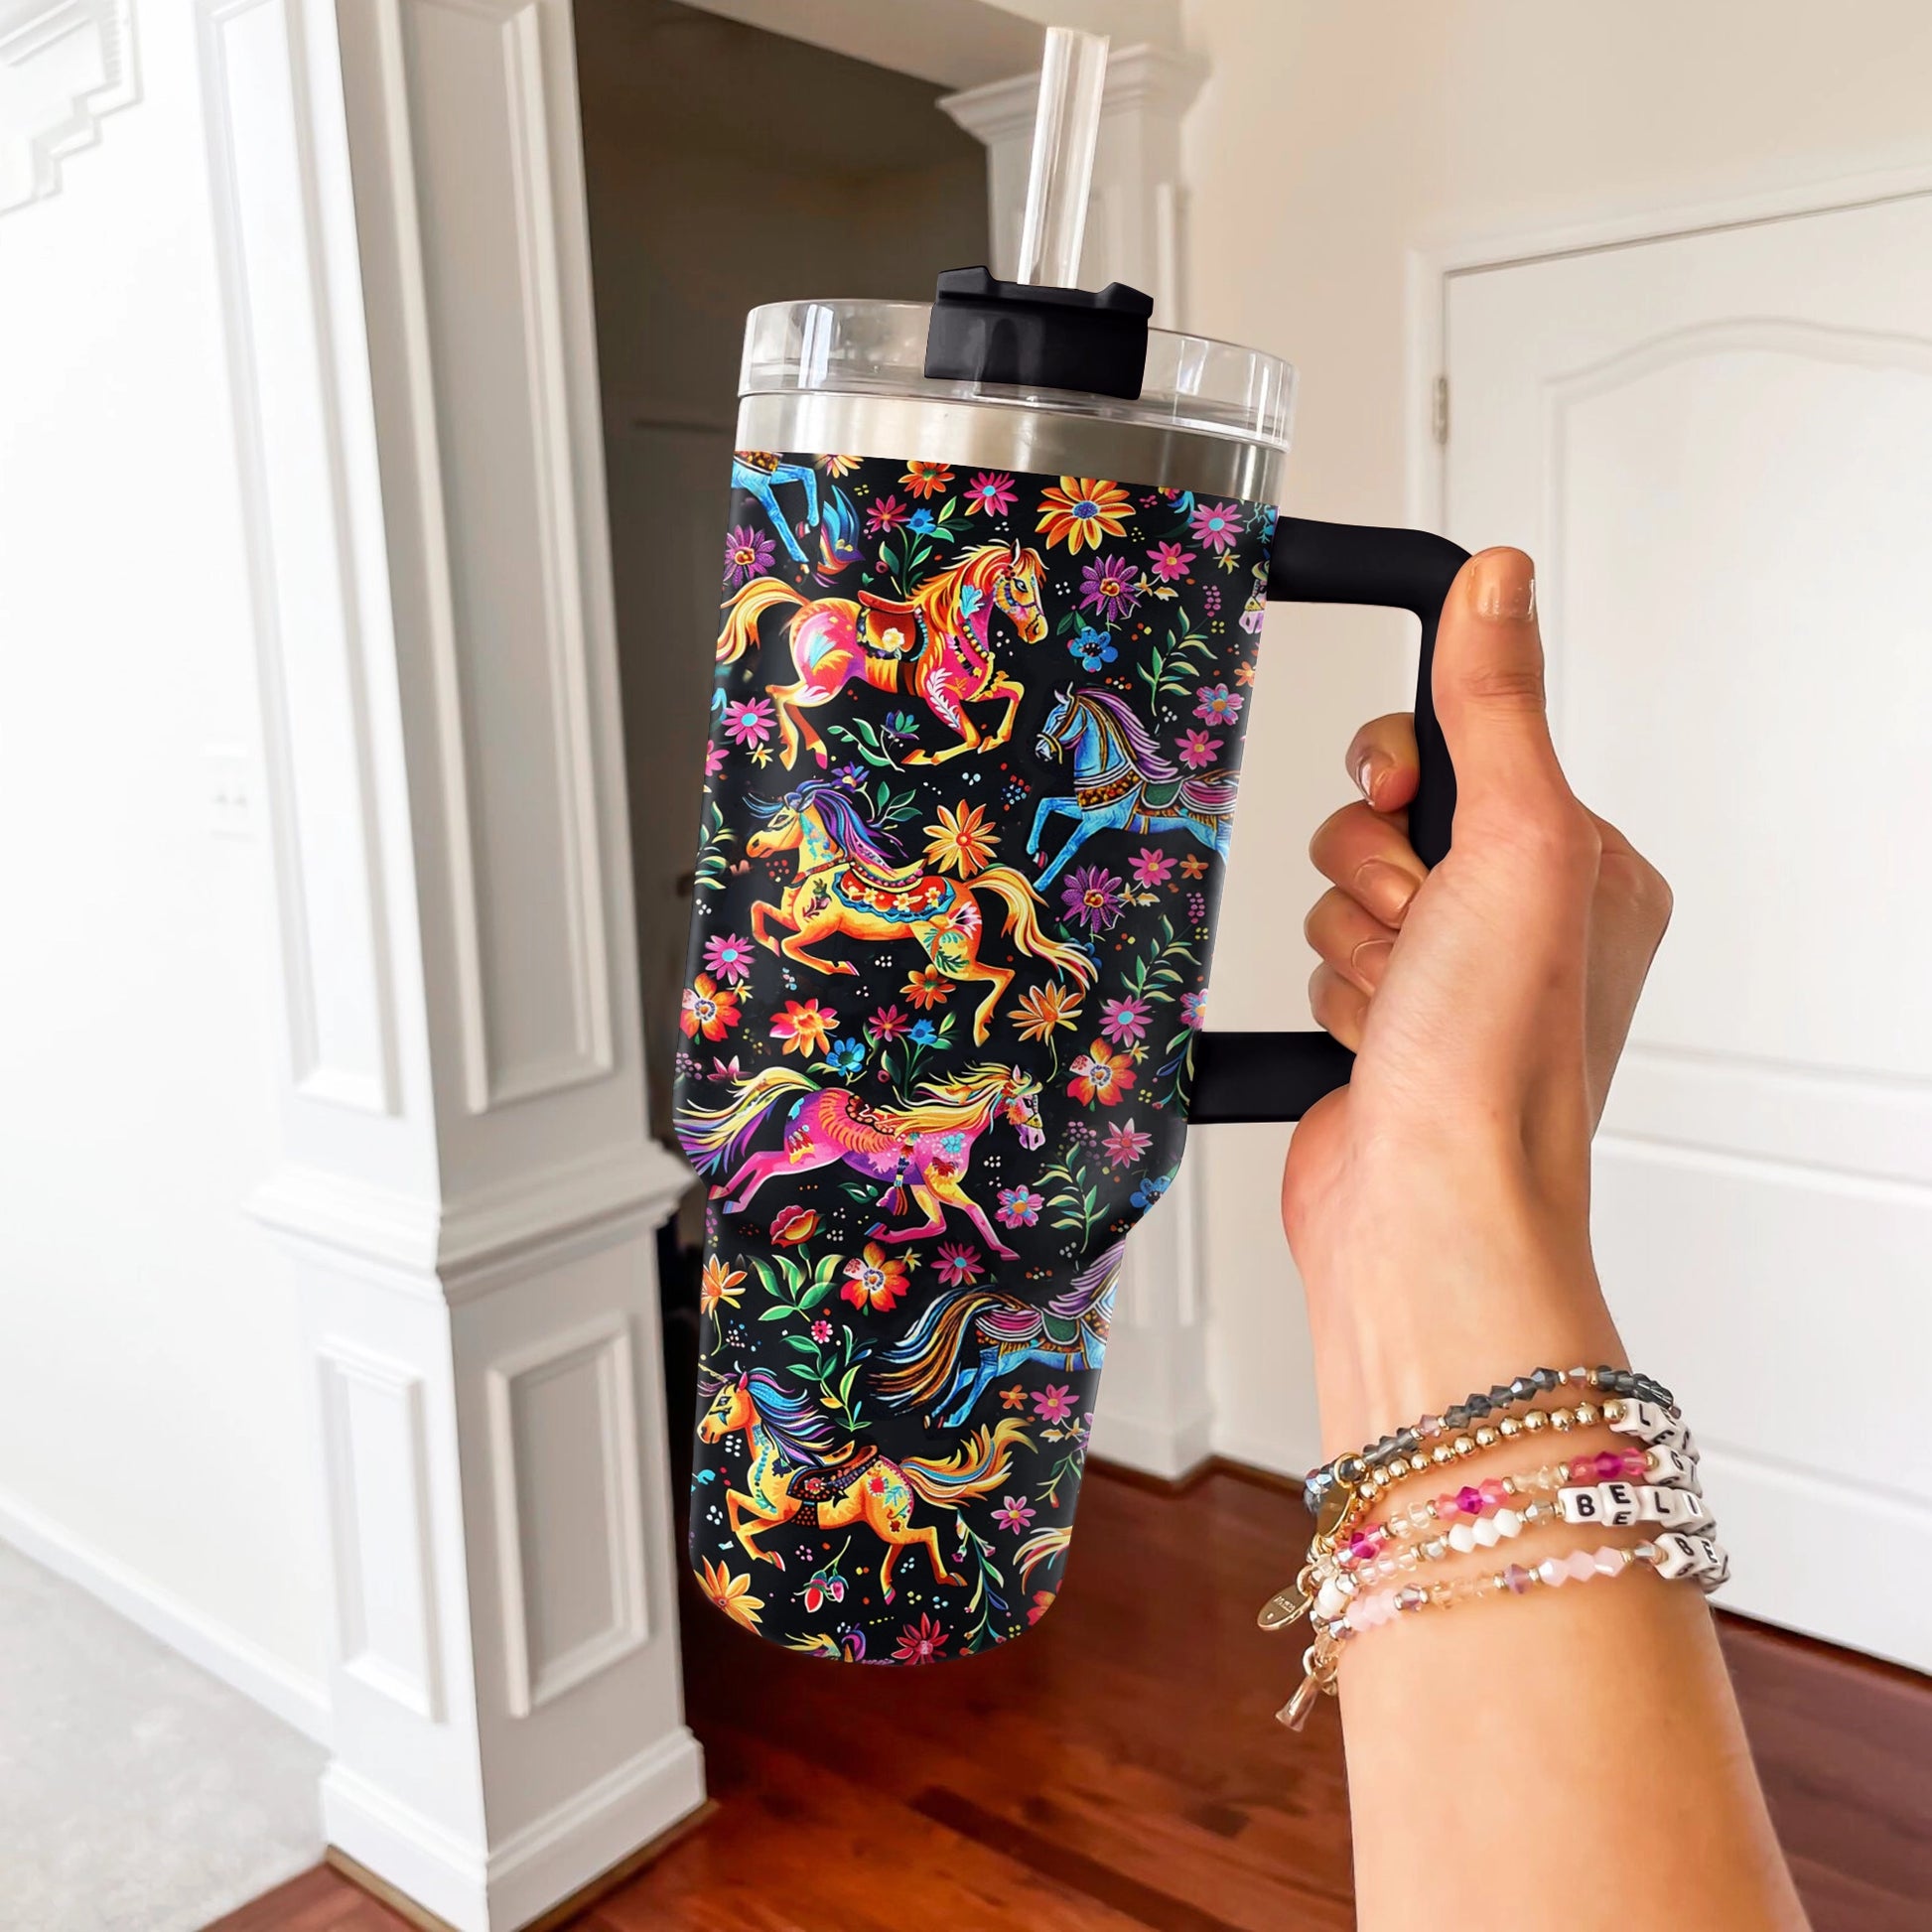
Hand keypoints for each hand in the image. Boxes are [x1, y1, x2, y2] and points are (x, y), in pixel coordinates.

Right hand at [1279, 548, 1672, 1442]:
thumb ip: (1496, 706)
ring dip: (1352, 942)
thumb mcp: (1521, 841)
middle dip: (1377, 873)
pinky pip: (1317, 958)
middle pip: (1388, 817)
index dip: (1413, 766)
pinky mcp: (1382, 1029)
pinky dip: (1331, 995)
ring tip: (1401, 1004)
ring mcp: (1448, 982)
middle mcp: (1520, 922)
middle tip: (1420, 927)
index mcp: (1585, 867)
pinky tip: (1373, 1040)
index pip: (1471, 743)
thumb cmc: (1502, 1062)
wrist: (1429, 1209)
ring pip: (1341, 889)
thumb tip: (1496, 583)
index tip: (1410, 797)